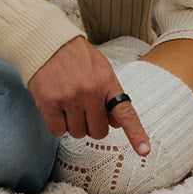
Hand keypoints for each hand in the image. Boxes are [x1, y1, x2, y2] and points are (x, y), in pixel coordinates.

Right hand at [28, 36, 148, 153]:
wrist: (48, 43)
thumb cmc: (77, 57)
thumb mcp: (101, 70)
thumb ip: (110, 96)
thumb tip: (117, 124)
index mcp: (107, 83)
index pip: (126, 113)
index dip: (136, 134)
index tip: (144, 151)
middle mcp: (90, 93)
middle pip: (98, 132)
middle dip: (92, 125)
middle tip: (83, 110)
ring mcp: (69, 99)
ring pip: (77, 133)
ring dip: (73, 124)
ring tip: (67, 103)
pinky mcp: (49, 103)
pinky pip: (58, 131)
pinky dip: (57, 124)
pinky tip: (55, 107)